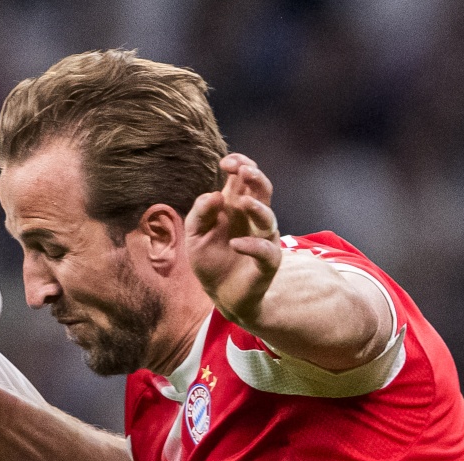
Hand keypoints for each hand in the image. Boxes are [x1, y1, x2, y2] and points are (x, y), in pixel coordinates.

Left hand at [185, 153, 282, 324]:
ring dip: (258, 207)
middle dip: (255, 177)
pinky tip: (236, 244)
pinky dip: (252, 246)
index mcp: (235, 206)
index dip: (239, 164)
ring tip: (243, 203)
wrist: (219, 294)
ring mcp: (262, 239)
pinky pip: (266, 251)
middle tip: (242, 171)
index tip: (225, 163)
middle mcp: (252, 218)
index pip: (244, 178)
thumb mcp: (194, 235)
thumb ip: (199, 213)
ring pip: (269, 217)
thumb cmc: (209, 259)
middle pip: (262, 190)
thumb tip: (213, 194)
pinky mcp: (267, 262)